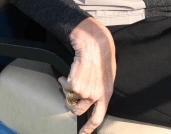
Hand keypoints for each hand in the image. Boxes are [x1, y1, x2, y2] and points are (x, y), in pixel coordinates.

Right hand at [59, 18, 115, 133]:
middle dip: (71, 103)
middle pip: (78, 110)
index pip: (98, 117)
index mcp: (106, 95)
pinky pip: (65, 87)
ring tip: (73, 76)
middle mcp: (96, 96)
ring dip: (68, 89)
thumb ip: (99, 89)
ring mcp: (85, 92)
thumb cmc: (101, 57)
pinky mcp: (75, 85)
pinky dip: (64, 80)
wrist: (95, 45)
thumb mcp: (106, 77)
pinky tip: (69, 72)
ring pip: (70, 97)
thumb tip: (91, 98)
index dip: (89, 128)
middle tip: (70, 94)